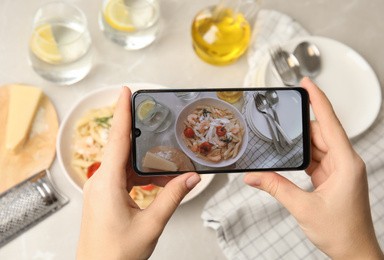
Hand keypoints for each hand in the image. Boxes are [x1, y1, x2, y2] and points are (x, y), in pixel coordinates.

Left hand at [77, 87, 200, 259]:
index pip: (116, 139)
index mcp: (106, 183)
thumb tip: (190, 179)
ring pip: (125, 164)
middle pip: (122, 148)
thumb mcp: (151, 224)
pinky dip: (140, 175)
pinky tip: (156, 181)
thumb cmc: (115, 255)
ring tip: (166, 164)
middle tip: (155, 121)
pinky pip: (123, 177)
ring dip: (145, 162)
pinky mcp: (104, 197)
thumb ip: (172, 197)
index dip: (121, 112)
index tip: (124, 92)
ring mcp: (100, 189)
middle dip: (140, 136)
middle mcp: (99, 182)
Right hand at [244, 78, 383, 258]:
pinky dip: (302, 158)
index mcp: (347, 163)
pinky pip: (315, 158)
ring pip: (316, 146)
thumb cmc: (342, 233)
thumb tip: (253, 177)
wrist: (355, 253)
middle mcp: (346, 162)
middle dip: (299, 129)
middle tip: (280, 123)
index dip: (318, 100)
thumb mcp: (303, 208)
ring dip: (299, 146)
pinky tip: (289, 160)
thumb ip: (276, 187)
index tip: (307, 83)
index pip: (330, 122)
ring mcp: (340, 169)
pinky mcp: (333, 176)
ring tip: (281, 145)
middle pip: (320, 133)